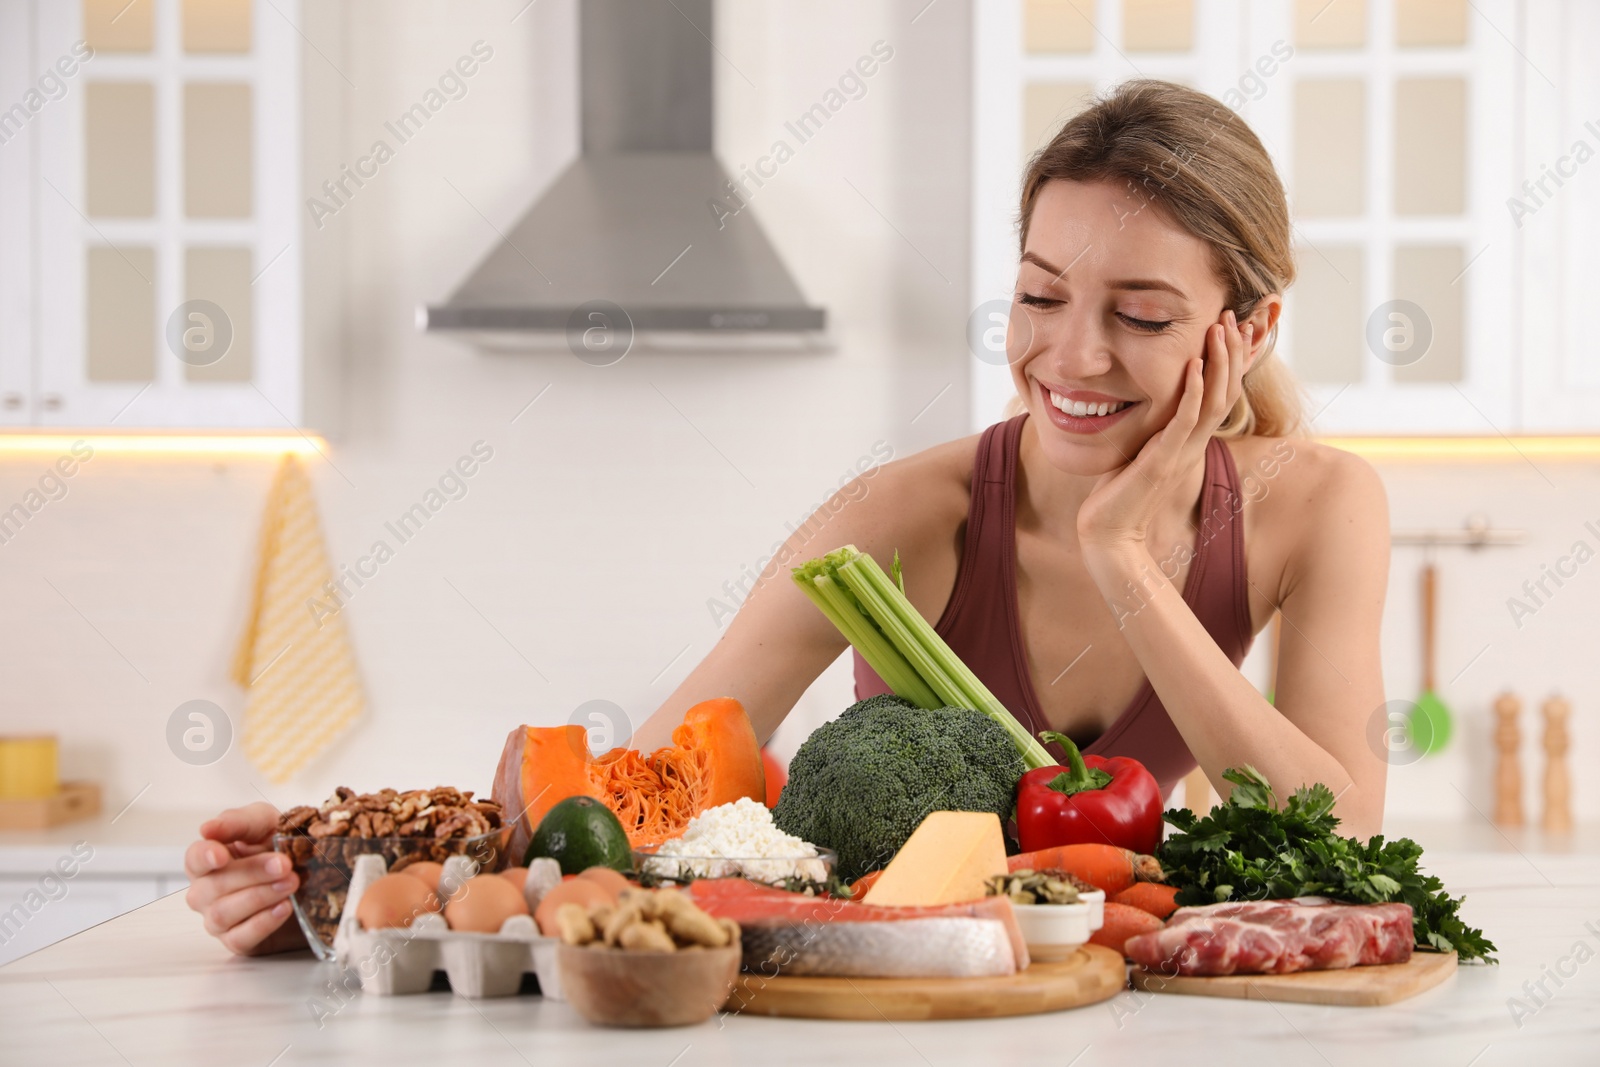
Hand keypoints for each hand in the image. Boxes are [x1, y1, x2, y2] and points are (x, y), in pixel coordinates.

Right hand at [183, 802, 306, 955]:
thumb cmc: (280, 844)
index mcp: (208, 860)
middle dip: (252, 873)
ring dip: (260, 896)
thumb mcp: (266, 822)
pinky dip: (263, 922)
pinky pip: (240, 938)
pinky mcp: (239, 940)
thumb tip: (207, 828)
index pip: (194, 859)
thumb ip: (238, 822)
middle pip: (213, 886)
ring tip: (291, 883)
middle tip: (284, 864)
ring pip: (223, 913)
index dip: (205, 857)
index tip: (221, 855)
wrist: (315, 873)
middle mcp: (206, 891)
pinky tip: (285, 907)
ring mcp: (219, 919)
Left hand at [1077, 309, 1251, 554]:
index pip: (1222, 394)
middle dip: (1233, 352)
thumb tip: (1139, 401)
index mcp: (1190, 442)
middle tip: (1235, 317)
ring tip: (1221, 329)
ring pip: (1212, 401)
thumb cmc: (1117, 494)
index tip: (1235, 328)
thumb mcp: (1139, 451)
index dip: (1232, 361)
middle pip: (1227, 391)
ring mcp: (1180, 453)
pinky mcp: (1162, 461)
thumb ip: (1149, 428)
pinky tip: (1194, 365)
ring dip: (1218, 362)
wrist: (1109, 535)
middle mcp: (1192, 445)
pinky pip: (1183, 421)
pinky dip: (1192, 392)